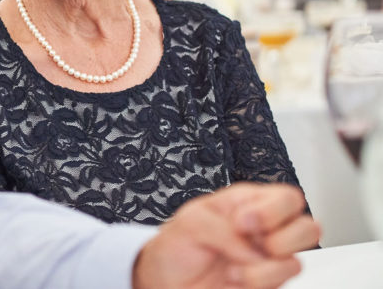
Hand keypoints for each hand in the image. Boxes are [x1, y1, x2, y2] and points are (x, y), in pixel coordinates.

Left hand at [133, 183, 319, 288]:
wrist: (168, 280)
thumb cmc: (179, 245)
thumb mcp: (192, 222)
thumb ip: (225, 229)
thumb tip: (255, 252)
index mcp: (249, 205)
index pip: (287, 198)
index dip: (274, 210)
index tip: (241, 221)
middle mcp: (265, 232)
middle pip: (309, 228)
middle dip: (285, 237)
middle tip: (254, 241)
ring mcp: (268, 262)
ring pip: (297, 262)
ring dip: (264, 267)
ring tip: (234, 267)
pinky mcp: (266, 284)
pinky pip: (281, 284)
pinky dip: (256, 283)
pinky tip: (234, 279)